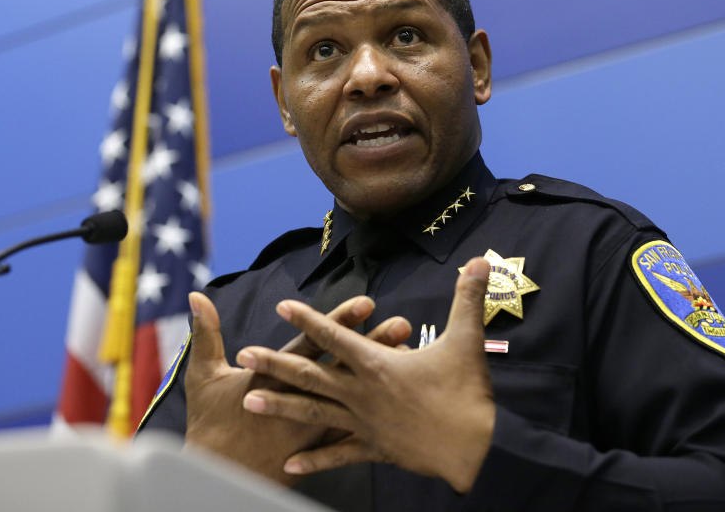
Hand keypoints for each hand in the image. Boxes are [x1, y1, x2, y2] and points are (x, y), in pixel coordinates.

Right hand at [183, 291, 410, 483]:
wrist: (216, 476)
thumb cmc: (210, 423)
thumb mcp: (203, 375)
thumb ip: (206, 332)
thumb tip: (196, 296)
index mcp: (275, 376)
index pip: (314, 342)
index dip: (339, 322)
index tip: (366, 303)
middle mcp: (300, 399)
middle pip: (343, 367)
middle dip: (373, 345)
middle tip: (402, 326)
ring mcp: (312, 426)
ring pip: (355, 397)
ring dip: (381, 379)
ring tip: (410, 359)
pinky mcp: (317, 448)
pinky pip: (353, 432)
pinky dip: (376, 417)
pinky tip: (400, 406)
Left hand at [236, 257, 495, 492]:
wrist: (475, 450)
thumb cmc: (468, 394)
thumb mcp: (467, 341)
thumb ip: (467, 298)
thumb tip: (481, 258)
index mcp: (377, 365)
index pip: (335, 336)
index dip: (308, 319)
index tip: (281, 306)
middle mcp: (361, 394)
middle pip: (310, 375)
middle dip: (274, 363)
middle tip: (243, 354)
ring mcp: (363, 424)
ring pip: (312, 414)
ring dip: (279, 406)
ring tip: (247, 400)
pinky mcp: (374, 450)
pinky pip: (337, 454)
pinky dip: (314, 460)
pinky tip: (289, 465)